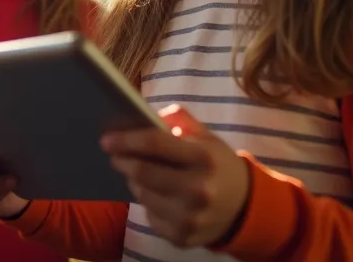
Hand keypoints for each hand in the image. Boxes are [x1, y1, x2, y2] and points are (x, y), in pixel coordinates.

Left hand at [103, 105, 250, 248]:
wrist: (245, 207)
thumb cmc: (218, 165)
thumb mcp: (207, 137)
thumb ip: (180, 120)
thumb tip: (146, 116)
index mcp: (204, 158)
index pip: (155, 143)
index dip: (127, 140)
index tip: (107, 139)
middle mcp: (198, 190)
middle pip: (143, 173)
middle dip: (122, 161)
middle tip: (115, 155)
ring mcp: (190, 217)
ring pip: (142, 195)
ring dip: (134, 182)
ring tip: (138, 173)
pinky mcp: (182, 237)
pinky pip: (150, 216)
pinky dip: (148, 203)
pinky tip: (157, 196)